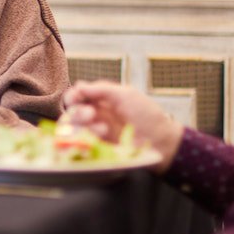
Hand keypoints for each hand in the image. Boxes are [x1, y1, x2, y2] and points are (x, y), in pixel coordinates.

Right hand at [61, 80, 183, 171]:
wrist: (161, 141)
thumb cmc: (147, 116)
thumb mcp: (126, 95)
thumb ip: (102, 89)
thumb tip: (79, 86)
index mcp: (101, 99)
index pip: (77, 96)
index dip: (73, 96)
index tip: (76, 97)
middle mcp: (96, 114)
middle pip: (72, 112)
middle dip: (77, 112)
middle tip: (91, 115)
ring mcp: (96, 131)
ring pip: (73, 128)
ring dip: (82, 126)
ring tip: (102, 129)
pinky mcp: (98, 147)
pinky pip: (80, 143)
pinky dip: (83, 140)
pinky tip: (101, 136)